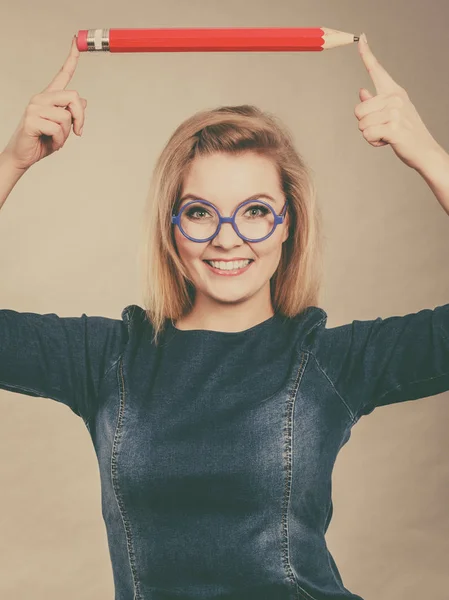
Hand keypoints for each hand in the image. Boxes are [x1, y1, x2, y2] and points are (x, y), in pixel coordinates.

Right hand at [2, 35, 86, 170]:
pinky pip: (57, 129)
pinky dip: (59, 141)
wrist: (23, 156)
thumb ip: (71, 114)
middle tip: (78, 132)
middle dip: (80, 118)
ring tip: (56, 139)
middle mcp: (41, 98)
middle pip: (74, 97)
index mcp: (49, 97)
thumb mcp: (62, 128)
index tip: (75, 42)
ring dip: (67, 134)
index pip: (62, 75)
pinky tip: (50, 143)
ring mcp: (34, 107)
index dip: (71, 59)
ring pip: (66, 116)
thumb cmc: (42, 141)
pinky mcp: (31, 119)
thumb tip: (84, 101)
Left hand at [354, 33, 441, 169]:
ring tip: (386, 134)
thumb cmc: (407, 132)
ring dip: (369, 134)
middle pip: (358, 109)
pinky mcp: (394, 128)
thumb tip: (362, 91)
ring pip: (361, 124)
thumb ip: (376, 102)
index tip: (361, 38)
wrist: (424, 151)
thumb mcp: (393, 113)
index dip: (367, 54)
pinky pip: (367, 135)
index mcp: (394, 92)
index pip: (377, 70)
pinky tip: (386, 142)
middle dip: (364, 123)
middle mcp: (395, 98)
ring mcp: (395, 112)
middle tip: (382, 128)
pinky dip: (373, 142)